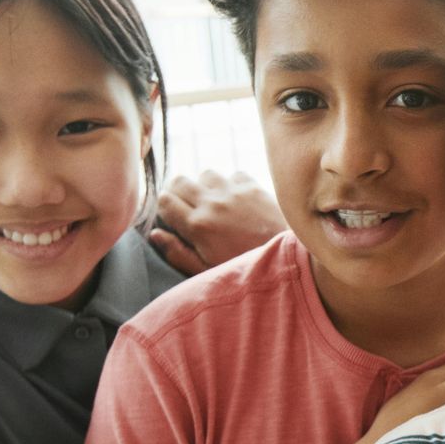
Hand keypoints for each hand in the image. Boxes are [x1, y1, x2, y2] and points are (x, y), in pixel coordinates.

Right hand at [150, 170, 286, 273]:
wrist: (290, 260)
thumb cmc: (245, 269)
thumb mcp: (206, 270)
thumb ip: (178, 252)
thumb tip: (155, 234)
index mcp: (197, 226)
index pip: (163, 200)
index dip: (165, 207)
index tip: (173, 217)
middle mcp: (212, 203)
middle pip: (178, 180)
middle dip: (178, 192)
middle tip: (188, 208)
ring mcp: (233, 192)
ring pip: (205, 173)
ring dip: (205, 186)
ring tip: (214, 203)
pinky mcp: (253, 186)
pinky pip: (233, 174)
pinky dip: (232, 184)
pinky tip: (237, 201)